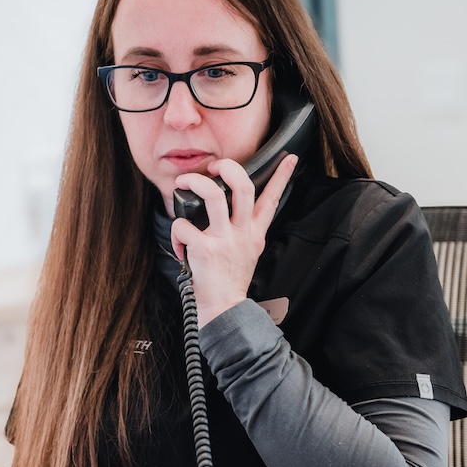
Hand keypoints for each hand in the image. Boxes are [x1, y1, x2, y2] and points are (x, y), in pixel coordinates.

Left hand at [170, 153, 298, 325]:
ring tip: (183, 183)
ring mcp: (225, 240)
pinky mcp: (205, 250)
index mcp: (255, 232)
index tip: (290, 157)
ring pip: (212, 194)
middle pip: (243, 185)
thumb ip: (246, 229)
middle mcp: (243, 232)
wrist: (225, 309)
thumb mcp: (249, 251)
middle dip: (227, 166)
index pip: (272, 198)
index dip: (282, 176)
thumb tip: (232, 208)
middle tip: (214, 166)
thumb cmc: (231, 279)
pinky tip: (180, 245)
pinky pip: (183, 226)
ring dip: (194, 182)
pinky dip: (176, 232)